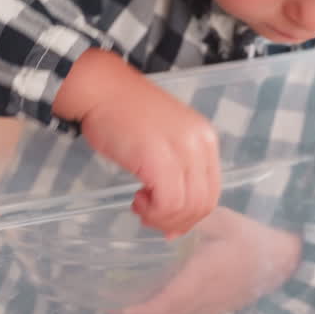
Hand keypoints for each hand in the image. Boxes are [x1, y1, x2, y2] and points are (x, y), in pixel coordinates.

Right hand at [54, 49, 219, 237]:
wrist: (102, 90)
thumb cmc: (125, 113)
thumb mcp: (165, 138)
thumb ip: (176, 171)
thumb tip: (174, 219)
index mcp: (205, 139)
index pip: (212, 192)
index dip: (192, 216)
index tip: (169, 224)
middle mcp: (200, 144)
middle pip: (203, 204)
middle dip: (177, 222)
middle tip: (150, 218)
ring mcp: (182, 150)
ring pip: (186, 207)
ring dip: (162, 218)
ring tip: (141, 206)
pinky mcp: (159, 159)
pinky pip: (168, 202)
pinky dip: (153, 211)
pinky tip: (137, 199)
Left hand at [112, 207, 301, 313]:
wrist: (286, 260)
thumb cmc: (251, 237)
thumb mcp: (218, 219)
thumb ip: (186, 220)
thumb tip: (150, 216)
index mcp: (200, 281)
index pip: (161, 307)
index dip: (134, 311)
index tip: (111, 305)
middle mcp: (203, 302)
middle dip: (135, 313)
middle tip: (111, 299)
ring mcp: (211, 308)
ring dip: (150, 312)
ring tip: (128, 294)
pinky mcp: (217, 308)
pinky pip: (185, 312)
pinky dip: (167, 307)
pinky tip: (158, 290)